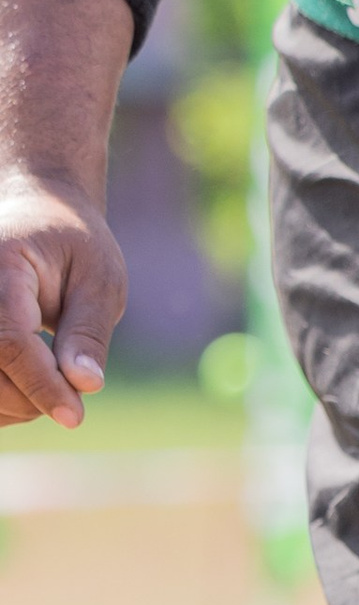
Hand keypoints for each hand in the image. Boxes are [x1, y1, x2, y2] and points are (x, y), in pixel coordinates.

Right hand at [0, 0, 133, 427]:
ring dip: (8, 397)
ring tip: (48, 376)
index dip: (39, 382)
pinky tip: (27, 380)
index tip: (78, 414)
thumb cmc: (74, 234)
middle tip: (67, 392)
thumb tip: (83, 387)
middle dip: (24, 394)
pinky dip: (2, 388)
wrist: (24, 190)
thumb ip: (88, 329)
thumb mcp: (102, 274)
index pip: (6, 339)